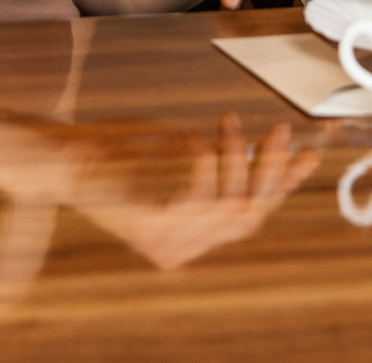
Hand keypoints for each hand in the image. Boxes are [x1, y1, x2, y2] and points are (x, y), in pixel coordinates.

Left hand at [77, 113, 322, 270]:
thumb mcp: (184, 155)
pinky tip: (199, 139)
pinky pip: (202, 195)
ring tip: (229, 122)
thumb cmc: (119, 156)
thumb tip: (284, 148)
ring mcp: (167, 242)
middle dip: (270, 168)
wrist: (63, 162)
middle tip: (279, 129)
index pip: (252, 217)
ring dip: (236, 154)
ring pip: (232, 202)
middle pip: (250, 214)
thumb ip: (226, 162)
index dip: (283, 185)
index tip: (308, 155)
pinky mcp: (154, 227)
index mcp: (190, 239)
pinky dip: (206, 161)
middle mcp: (182, 249)